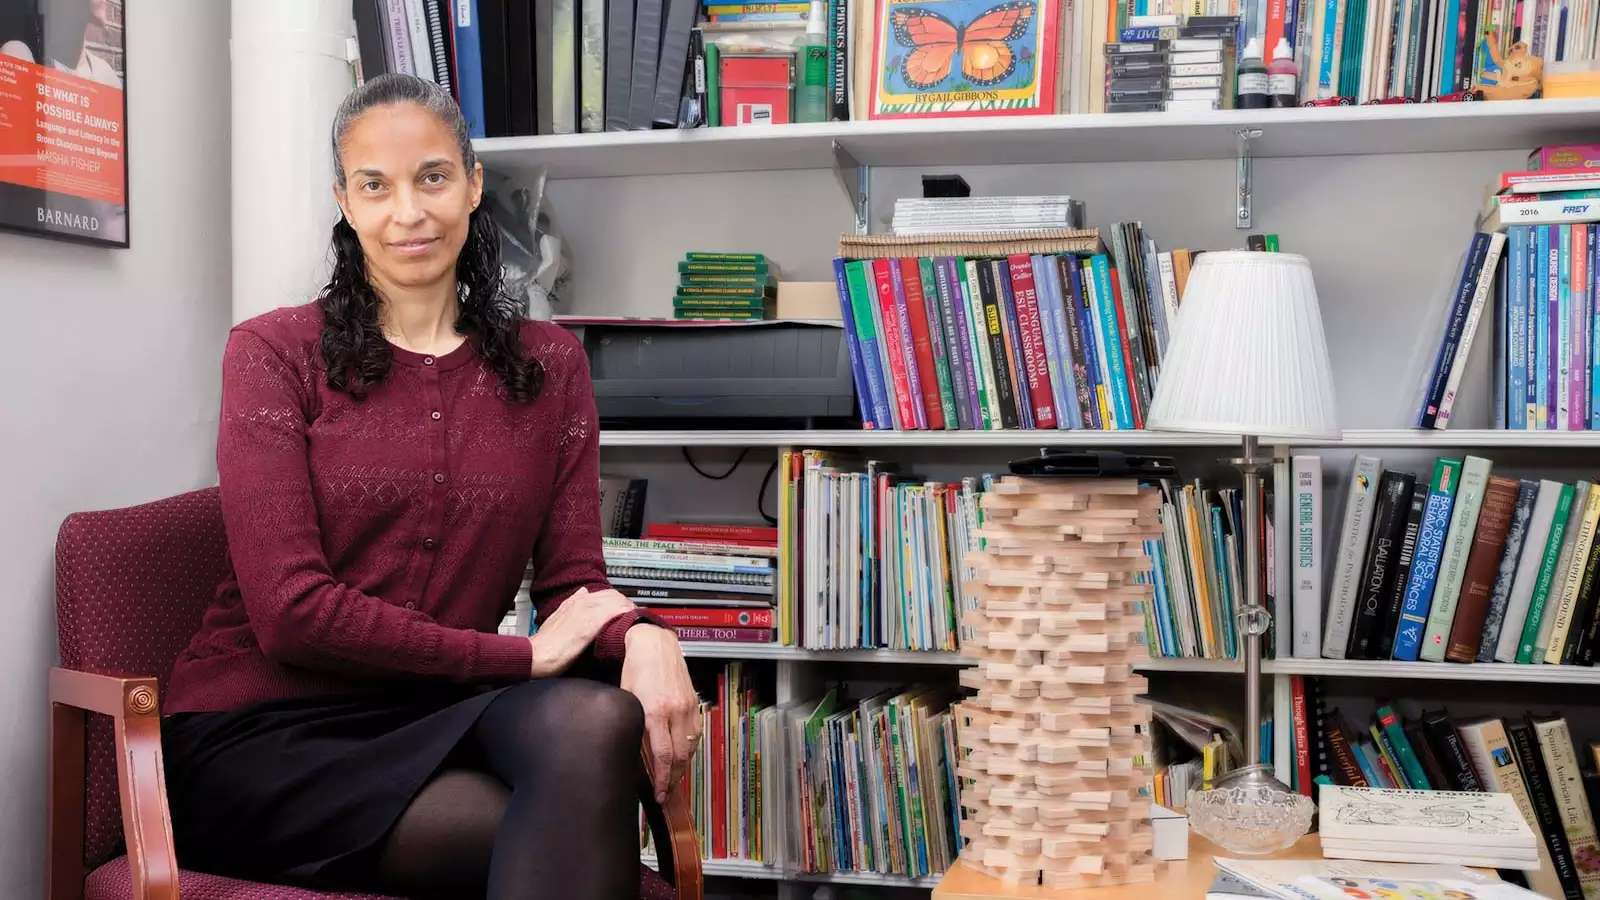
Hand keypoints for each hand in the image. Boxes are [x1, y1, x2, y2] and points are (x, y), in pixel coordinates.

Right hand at [527, 587, 637, 677]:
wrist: (536, 655)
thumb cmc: (545, 644)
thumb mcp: (557, 619)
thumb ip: (571, 606)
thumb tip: (582, 593)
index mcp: (574, 602)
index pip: (603, 593)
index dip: (617, 601)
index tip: (624, 610)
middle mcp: (581, 603)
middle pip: (613, 595)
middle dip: (625, 604)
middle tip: (633, 617)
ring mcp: (586, 612)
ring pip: (616, 601)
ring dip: (628, 610)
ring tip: (635, 622)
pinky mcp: (589, 625)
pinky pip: (613, 614)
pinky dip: (625, 617)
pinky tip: (630, 625)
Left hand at [620, 625, 699, 804]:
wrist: (654, 644)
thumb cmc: (635, 668)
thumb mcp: (626, 699)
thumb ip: (633, 727)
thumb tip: (634, 754)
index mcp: (655, 711)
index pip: (663, 756)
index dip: (663, 780)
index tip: (659, 794)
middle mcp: (675, 711)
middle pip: (681, 756)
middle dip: (674, 778)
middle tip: (666, 791)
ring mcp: (687, 707)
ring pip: (691, 747)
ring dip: (682, 765)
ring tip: (672, 776)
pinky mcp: (694, 703)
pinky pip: (696, 733)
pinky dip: (689, 748)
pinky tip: (681, 753)